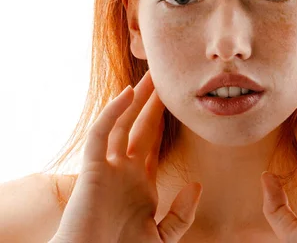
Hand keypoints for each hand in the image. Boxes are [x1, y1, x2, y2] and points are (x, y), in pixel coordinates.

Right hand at [52, 70, 201, 242]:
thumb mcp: (162, 237)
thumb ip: (181, 214)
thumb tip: (196, 185)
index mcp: (141, 183)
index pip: (154, 144)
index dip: (164, 122)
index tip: (178, 103)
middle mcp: (124, 170)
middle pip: (141, 127)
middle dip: (153, 104)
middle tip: (165, 79)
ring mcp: (108, 167)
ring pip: (123, 124)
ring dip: (136, 99)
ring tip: (151, 77)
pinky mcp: (92, 168)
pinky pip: (101, 134)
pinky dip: (113, 113)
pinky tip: (128, 94)